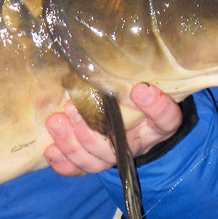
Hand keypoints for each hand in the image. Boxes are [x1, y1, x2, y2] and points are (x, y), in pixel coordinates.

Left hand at [44, 83, 182, 176]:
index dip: (156, 108)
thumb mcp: (136, 81)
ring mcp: (116, 155)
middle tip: (72, 109)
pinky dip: (65, 163)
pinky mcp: (94, 162)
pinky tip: (51, 151)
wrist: (126, 114)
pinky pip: (81, 170)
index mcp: (158, 122)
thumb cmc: (130, 92)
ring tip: (55, 123)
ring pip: (98, 161)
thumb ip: (128, 72)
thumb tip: (103, 48)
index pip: (166, 118)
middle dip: (92, 131)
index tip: (140, 90)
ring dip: (73, 144)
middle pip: (121, 148)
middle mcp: (139, 141)